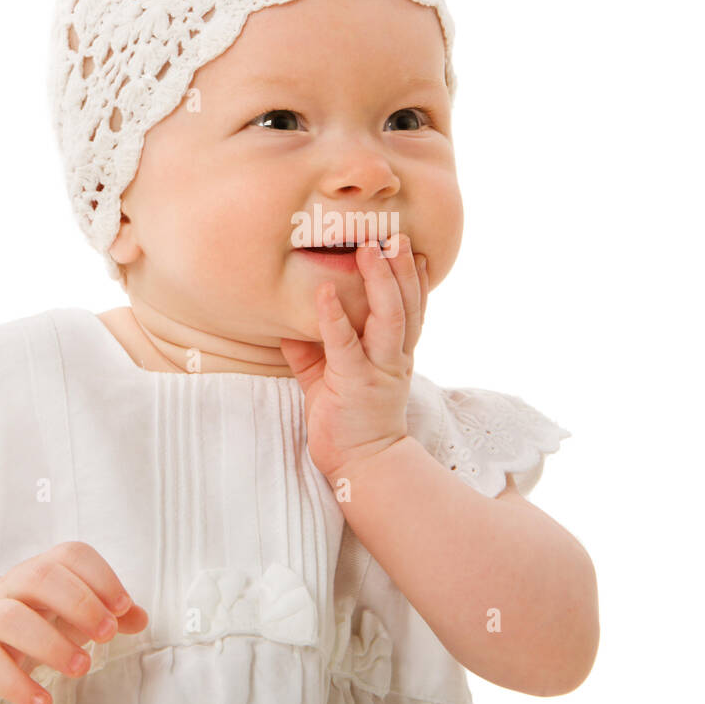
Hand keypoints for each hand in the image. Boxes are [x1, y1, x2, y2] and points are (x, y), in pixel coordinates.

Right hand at [0, 540, 147, 703]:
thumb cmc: (36, 617)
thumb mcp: (74, 611)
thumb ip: (110, 613)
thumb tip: (140, 618)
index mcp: (44, 568)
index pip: (71, 555)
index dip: (101, 577)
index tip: (123, 607)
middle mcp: (13, 586)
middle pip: (40, 578)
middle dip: (80, 604)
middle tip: (107, 634)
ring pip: (11, 618)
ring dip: (51, 644)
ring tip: (82, 667)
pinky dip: (18, 686)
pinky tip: (44, 701)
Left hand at [279, 233, 428, 480]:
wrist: (362, 467)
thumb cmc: (347, 422)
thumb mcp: (329, 378)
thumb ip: (315, 348)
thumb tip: (290, 322)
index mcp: (395, 355)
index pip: (411, 309)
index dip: (414, 279)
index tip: (413, 249)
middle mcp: (394, 358)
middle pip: (407, 304)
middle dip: (402, 268)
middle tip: (395, 236)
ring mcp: (379, 370)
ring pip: (389, 316)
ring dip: (380, 280)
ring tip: (369, 250)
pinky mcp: (355, 384)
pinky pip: (346, 345)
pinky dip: (334, 318)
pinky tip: (323, 293)